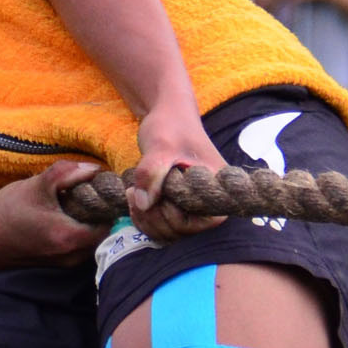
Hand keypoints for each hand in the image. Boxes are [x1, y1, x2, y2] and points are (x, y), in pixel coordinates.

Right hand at [0, 160, 111, 268]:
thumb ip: (67, 173)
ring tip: (72, 204)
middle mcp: (73, 256)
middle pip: (103, 232)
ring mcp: (66, 264)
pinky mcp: (57, 265)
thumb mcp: (36, 185)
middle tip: (86, 193)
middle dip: (98, 212)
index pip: (110, 221)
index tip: (98, 187)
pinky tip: (61, 217)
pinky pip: (80, 247)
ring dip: (88, 223)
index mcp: (71, 237)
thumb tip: (94, 169)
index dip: (108, 202)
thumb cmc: (6, 212)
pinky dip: (77, 232)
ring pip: (92, 240)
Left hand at [127, 104, 226, 238]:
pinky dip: (144, 218)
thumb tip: (144, 204)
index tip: (151, 192)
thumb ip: (152, 172)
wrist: (168, 114)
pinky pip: (161, 225)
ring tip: (131, 193)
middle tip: (132, 191)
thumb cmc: (171, 125)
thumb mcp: (160, 145)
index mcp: (216, 191)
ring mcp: (193, 206)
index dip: (169, 214)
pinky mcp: (178, 206)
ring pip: (169, 233)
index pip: (197, 224)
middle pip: (180, 232)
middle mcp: (210, 204)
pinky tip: (132, 199)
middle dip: (152, 216)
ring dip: (145, 219)